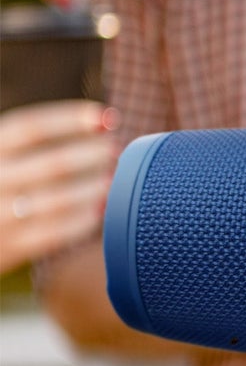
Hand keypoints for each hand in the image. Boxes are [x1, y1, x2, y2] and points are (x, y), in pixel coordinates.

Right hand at [0, 101, 117, 274]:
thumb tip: (104, 121)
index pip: (30, 127)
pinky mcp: (11, 247)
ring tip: (112, 180)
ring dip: (93, 189)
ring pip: (59, 200)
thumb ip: (37, 143)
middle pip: (53, 164)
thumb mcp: (5, 158)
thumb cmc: (1, 188)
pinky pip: (56, 232)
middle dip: (92, 155)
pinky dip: (83, 219)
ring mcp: (0, 216)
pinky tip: (101, 209)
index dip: (71, 120)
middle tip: (115, 150)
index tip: (108, 118)